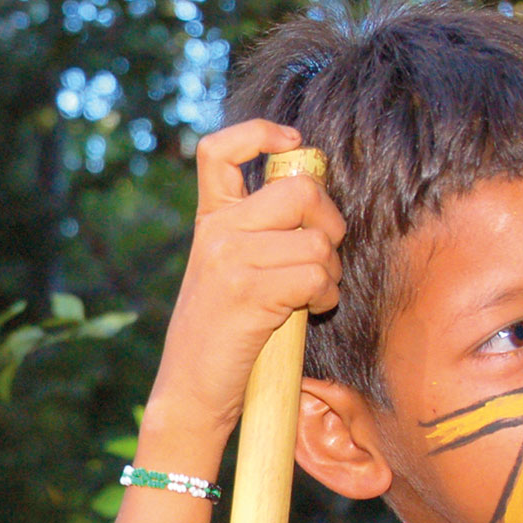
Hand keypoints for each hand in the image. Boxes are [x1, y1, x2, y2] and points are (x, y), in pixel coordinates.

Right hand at [144, 120, 344, 462]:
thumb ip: (258, 234)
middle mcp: (217, 232)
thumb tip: (316, 203)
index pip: (218, 149)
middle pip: (299, 189)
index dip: (260, 132)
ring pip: (317, 240)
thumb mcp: (228, 272)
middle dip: (330, 222)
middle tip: (323, 253)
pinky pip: (315, 276)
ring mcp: (229, 260)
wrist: (191, 390)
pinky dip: (324, 296)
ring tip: (311, 296)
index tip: (292, 141)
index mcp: (210, 222)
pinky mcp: (248, 293)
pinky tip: (307, 312)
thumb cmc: (222, 337)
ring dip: (331, 272)